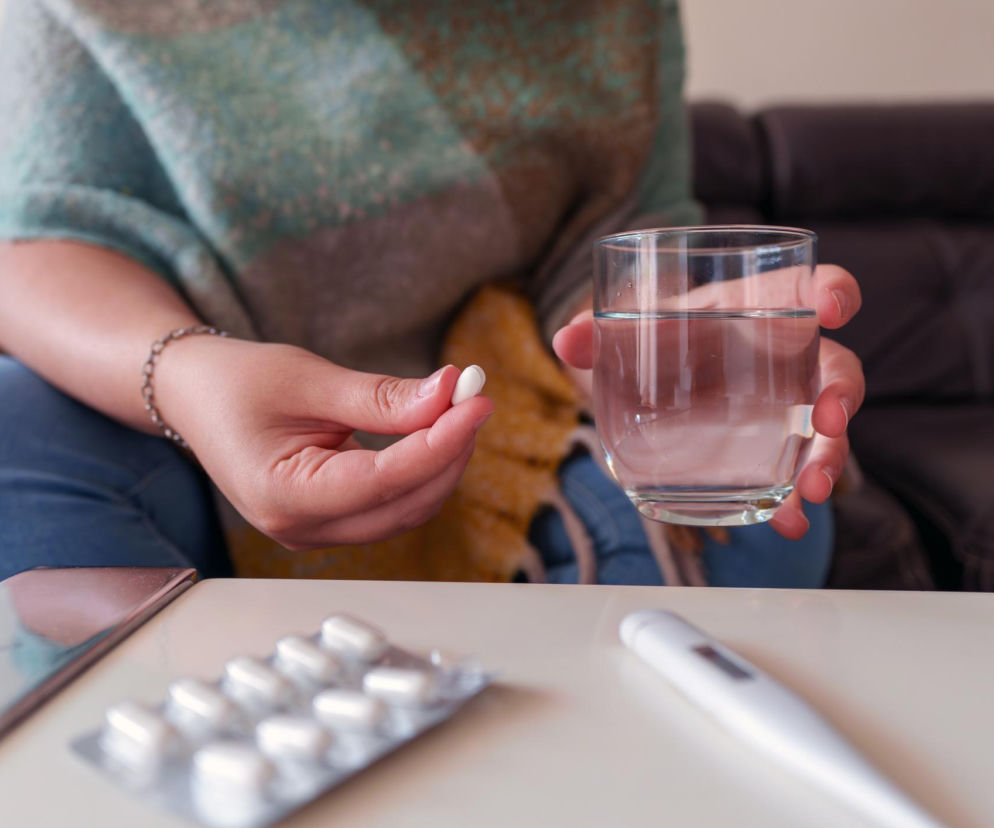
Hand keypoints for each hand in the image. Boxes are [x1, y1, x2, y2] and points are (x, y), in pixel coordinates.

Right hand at [155, 339, 492, 548]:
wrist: (195, 396)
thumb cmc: (237, 383)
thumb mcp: (309, 380)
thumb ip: (381, 398)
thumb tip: (448, 396)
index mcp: (285, 497)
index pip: (386, 480)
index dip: (441, 442)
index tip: (476, 403)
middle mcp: (301, 527)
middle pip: (405, 504)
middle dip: (449, 452)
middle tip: (473, 398)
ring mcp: (316, 531)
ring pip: (406, 510)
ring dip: (441, 462)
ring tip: (458, 409)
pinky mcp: (330, 520)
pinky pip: (392, 505)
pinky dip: (421, 470)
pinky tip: (434, 432)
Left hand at [552, 264, 864, 539]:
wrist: (645, 371)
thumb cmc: (652, 335)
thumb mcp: (628, 331)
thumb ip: (598, 333)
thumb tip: (566, 340)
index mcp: (750, 308)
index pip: (800, 288)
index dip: (830, 289)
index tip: (836, 305)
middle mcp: (780, 356)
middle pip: (832, 368)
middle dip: (840, 397)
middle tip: (829, 425)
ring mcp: (782, 404)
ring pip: (824, 427)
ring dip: (827, 459)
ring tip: (809, 492)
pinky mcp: (770, 447)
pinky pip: (793, 471)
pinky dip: (793, 500)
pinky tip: (787, 523)